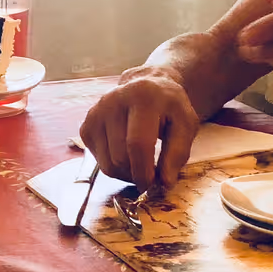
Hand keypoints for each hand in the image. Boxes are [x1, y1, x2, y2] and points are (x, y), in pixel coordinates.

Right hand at [80, 66, 199, 188]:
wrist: (148, 85)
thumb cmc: (169, 107)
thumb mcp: (186, 124)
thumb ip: (178, 153)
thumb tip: (164, 183)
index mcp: (142, 97)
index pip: (137, 143)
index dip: (144, 170)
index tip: (152, 185)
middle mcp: (113, 101)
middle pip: (120, 156)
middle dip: (136, 175)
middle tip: (149, 176)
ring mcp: (96, 113)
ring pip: (106, 162)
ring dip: (125, 174)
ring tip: (140, 166)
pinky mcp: (86, 125)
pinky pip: (97, 160)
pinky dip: (113, 166)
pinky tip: (126, 156)